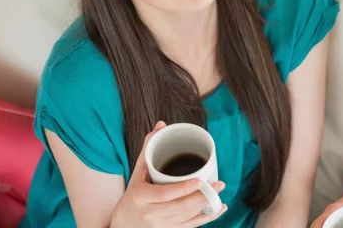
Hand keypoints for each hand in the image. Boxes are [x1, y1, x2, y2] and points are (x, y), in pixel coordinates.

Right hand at [110, 121, 226, 227]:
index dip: (183, 189)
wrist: (123, 223)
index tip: (200, 180)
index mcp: (141, 197)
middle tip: (218, 184)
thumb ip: (149, 149)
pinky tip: (218, 209)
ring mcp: (160, 226)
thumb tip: (162, 125)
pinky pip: (190, 227)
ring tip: (219, 193)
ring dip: (207, 207)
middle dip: (202, 196)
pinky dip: (206, 219)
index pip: (165, 194)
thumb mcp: (137, 173)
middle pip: (180, 207)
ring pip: (187, 218)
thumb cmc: (133, 195)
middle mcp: (150, 214)